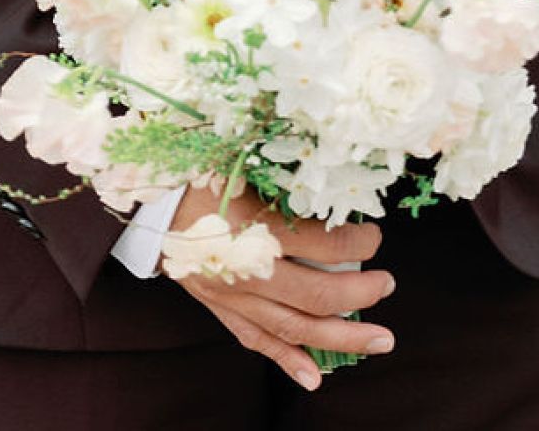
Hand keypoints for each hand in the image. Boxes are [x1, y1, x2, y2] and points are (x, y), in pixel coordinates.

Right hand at [161, 184, 394, 393]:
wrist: (150, 200)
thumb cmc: (199, 173)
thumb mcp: (240, 162)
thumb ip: (283, 176)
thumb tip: (330, 178)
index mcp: (254, 227)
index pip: (321, 243)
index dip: (356, 241)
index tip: (375, 235)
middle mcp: (247, 269)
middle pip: (317, 293)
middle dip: (361, 293)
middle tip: (388, 284)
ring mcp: (233, 296)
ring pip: (295, 328)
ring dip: (342, 337)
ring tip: (380, 340)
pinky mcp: (220, 308)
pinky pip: (257, 341)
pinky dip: (287, 361)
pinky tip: (314, 377)